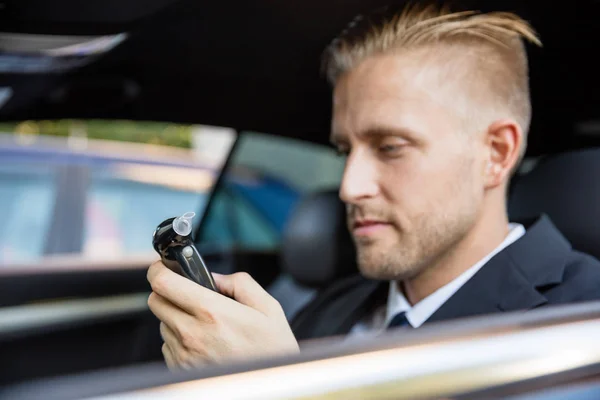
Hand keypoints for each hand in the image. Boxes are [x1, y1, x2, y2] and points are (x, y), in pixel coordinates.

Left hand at [147, 260, 299, 368]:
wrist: (269, 386)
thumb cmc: (272, 352)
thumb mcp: (268, 309)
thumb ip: (240, 283)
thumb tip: (216, 277)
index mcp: (212, 312)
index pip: (164, 283)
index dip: (160, 270)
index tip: (164, 267)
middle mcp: (192, 334)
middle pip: (156, 301)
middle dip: (167, 291)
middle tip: (187, 292)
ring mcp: (183, 355)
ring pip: (162, 322)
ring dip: (175, 316)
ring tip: (203, 322)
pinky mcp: (180, 369)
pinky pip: (168, 345)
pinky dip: (179, 338)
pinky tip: (203, 341)